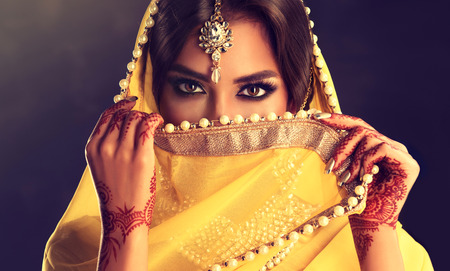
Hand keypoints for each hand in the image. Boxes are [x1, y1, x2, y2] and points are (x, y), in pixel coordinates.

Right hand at [85, 98, 162, 269]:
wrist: (123, 217)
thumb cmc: (116, 192)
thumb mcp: (102, 166)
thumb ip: (109, 145)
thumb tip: (127, 122)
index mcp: (92, 148)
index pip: (106, 116)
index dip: (120, 106)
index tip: (131, 103)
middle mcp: (105, 147)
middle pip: (123, 116)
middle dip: (136, 114)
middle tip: (145, 121)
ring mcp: (122, 152)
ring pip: (135, 119)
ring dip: (146, 117)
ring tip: (152, 124)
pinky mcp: (141, 157)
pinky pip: (148, 126)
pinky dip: (154, 118)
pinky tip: (159, 121)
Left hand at [315, 112, 418, 265]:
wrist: (370, 222)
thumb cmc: (355, 198)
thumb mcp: (345, 168)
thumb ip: (344, 150)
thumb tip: (321, 127)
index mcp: (377, 146)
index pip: (358, 125)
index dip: (338, 119)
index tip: (317, 116)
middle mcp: (391, 146)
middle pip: (362, 128)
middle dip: (342, 146)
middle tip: (330, 167)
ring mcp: (402, 153)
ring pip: (369, 137)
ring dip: (353, 159)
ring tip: (347, 179)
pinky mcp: (408, 163)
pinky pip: (380, 148)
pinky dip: (366, 162)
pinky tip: (363, 178)